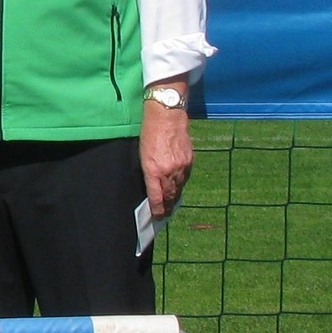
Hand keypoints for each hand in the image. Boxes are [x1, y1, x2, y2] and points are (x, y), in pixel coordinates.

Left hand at [141, 96, 193, 218]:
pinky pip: (185, 178)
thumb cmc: (149, 133)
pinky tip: (178, 188)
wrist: (167, 117)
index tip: (156, 216)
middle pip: (170, 195)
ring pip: (179, 188)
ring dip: (175, 198)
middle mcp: (169, 171)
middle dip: (167, 207)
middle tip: (164, 215)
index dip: (157, 208)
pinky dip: (181, 185)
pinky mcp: (189, 160)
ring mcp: (181, 166)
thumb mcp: (142, 154)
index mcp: (153, 170)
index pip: (156, 195)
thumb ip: (148, 171)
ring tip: (171, 206)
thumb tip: (152, 184)